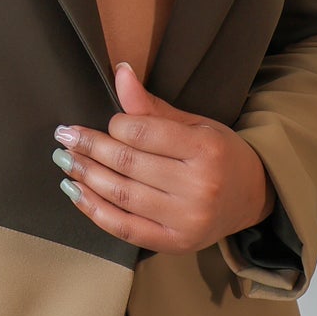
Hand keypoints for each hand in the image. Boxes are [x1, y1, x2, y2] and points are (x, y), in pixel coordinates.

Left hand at [51, 59, 275, 252]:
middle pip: (128, 164)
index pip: (143, 133)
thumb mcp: (194, 124)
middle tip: (64, 137)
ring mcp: (186, 220)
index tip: (103, 124)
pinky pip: (124, 227)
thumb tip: (120, 72)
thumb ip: (152, 106)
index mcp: (205, 149)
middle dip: (90, 148)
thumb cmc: (219, 154)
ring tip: (65, 161)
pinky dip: (94, 210)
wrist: (252, 197)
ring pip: (122, 195)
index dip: (114, 126)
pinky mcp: (174, 243)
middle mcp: (198, 187)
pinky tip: (76, 192)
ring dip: (86, 177)